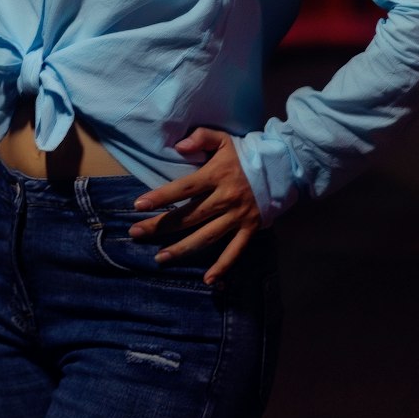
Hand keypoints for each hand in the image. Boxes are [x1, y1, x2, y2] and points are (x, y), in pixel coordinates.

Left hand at [128, 128, 261, 284]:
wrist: (282, 166)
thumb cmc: (246, 153)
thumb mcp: (224, 139)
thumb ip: (201, 138)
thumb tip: (179, 146)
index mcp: (217, 175)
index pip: (184, 188)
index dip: (161, 197)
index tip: (138, 205)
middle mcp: (225, 198)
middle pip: (189, 215)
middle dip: (161, 225)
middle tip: (136, 233)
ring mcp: (238, 216)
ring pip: (207, 236)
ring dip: (183, 249)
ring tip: (160, 258)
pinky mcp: (250, 228)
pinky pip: (235, 250)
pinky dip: (223, 266)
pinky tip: (208, 279)